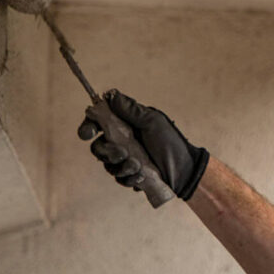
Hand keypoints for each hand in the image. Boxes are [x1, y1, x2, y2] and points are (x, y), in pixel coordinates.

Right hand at [78, 90, 209, 202]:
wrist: (185, 169)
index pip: (98, 124)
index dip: (88, 127)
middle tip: (123, 153)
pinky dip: (128, 178)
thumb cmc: (170, 141)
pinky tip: (141, 175)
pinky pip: (119, 179)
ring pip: (108, 165)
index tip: (88, 133)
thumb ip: (130, 110)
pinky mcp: (129, 176)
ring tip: (138, 165)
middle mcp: (121, 143)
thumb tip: (109, 95)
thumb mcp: (153, 121)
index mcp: (124, 126)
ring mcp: (124, 160)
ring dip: (121, 166)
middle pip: (97, 148)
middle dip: (106, 152)